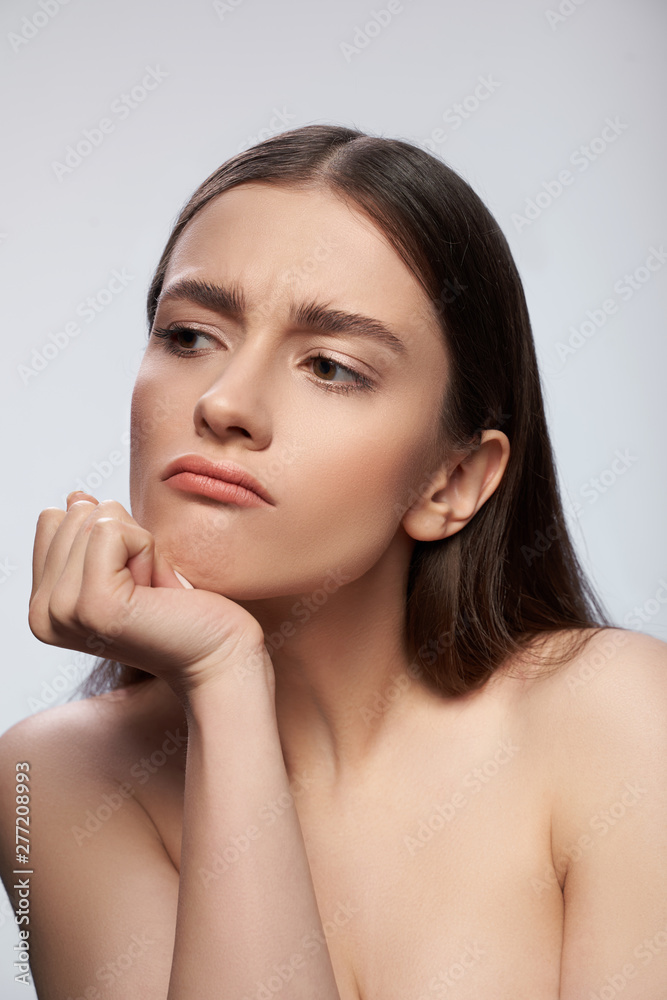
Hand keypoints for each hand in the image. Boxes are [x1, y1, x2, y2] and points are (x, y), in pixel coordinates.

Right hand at [28, 491, 272, 702]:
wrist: (219, 655)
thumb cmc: (182, 610)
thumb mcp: (126, 563)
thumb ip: (91, 532)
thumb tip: (76, 496)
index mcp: (42, 604)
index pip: (55, 519)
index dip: (106, 536)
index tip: (131, 580)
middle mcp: (42, 613)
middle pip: (75, 514)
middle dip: (123, 539)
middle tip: (147, 589)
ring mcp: (63, 612)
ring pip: (95, 518)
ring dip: (138, 546)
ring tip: (152, 593)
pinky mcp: (93, 604)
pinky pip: (113, 530)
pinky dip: (147, 549)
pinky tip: (158, 591)